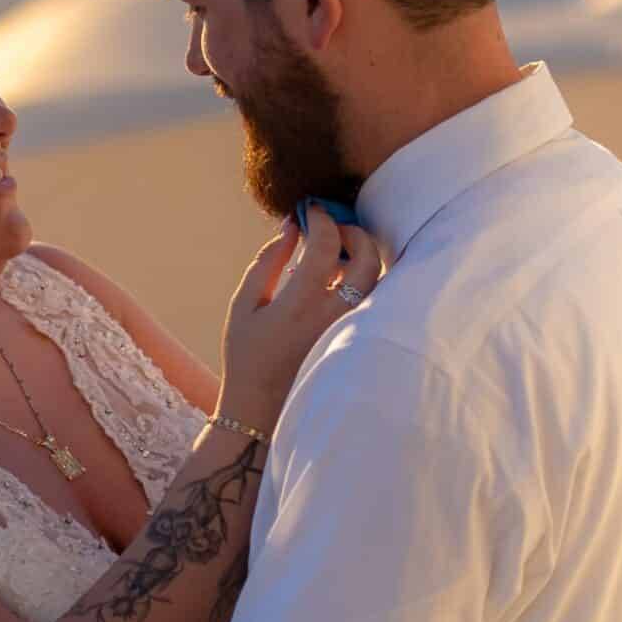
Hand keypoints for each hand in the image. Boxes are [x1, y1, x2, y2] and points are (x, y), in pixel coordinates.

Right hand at [216, 210, 382, 435]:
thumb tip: (291, 226)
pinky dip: (363, 280)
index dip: (321, 219)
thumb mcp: (244, 303)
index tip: (310, 211)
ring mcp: (351, 331)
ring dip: (361, 256)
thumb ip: (268, 260)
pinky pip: (375, 299)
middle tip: (331, 228)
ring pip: (377, 279)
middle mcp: (333, 317)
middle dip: (352, 232)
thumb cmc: (247, 354)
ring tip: (335, 255)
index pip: (327, 244)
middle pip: (368, 257)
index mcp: (300, 304)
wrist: (261, 410)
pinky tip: (340, 281)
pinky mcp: (358, 342)